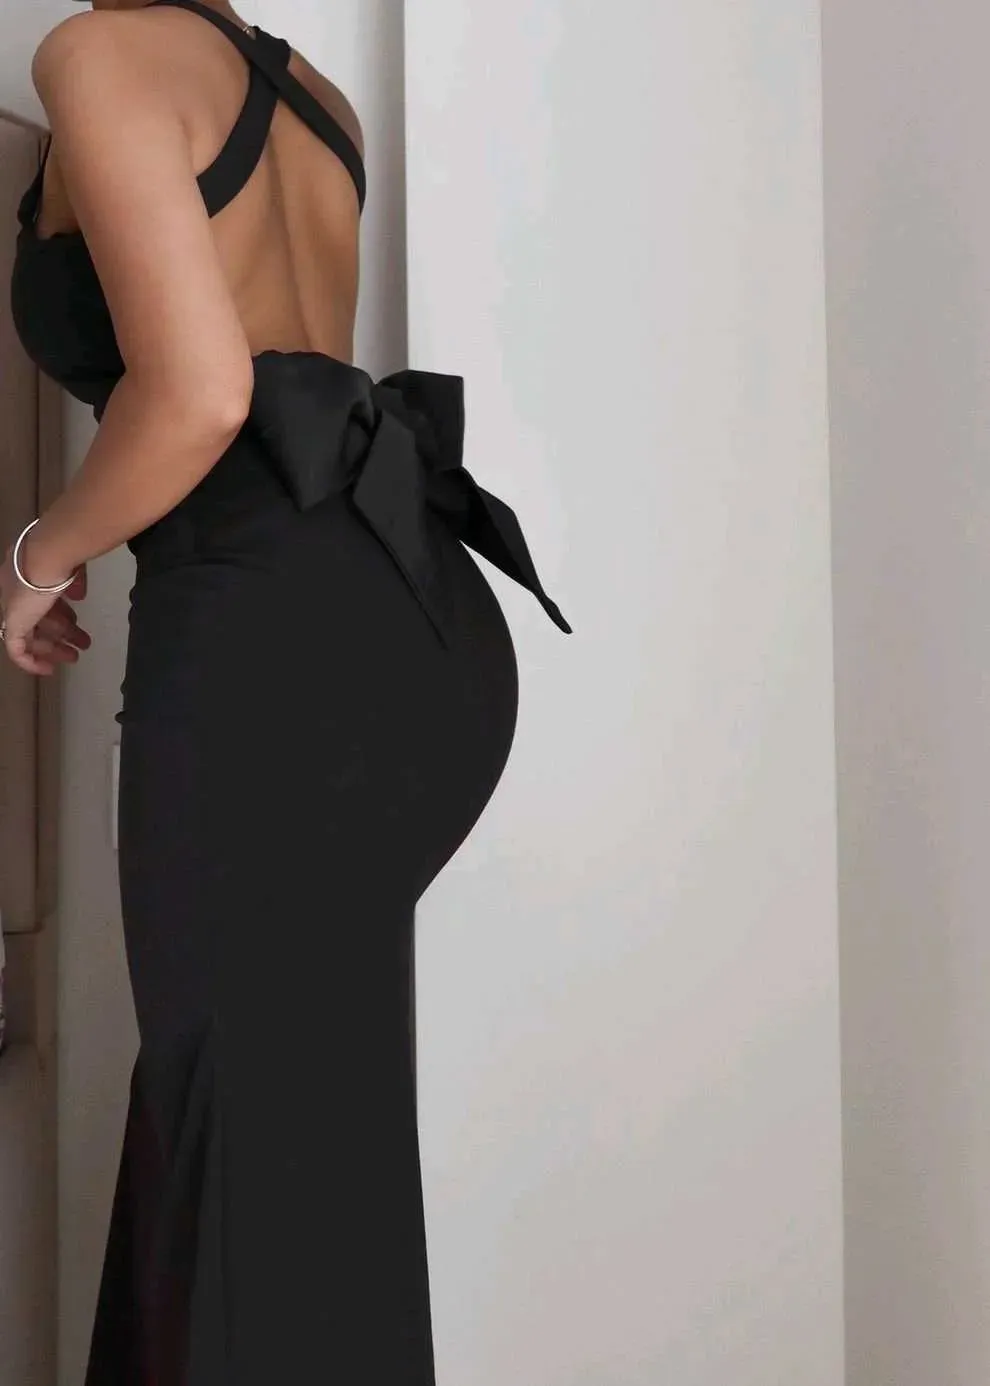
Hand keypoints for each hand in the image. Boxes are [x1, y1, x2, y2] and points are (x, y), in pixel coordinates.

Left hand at [0, 545, 91, 675]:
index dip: (58, 612)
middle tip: (81, 643)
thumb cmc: (60, 556)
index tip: (75, 621)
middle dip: (61, 632)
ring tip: (75, 656)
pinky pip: (17, 651)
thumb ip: (73, 584)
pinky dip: (31, 663)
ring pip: (31, 634)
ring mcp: (11, 609)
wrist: (48, 555)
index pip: (38, 599)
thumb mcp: (71, 571)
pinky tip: (49, 670)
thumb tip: (79, 596)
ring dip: (54, 647)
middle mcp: (12, 592)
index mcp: (23, 574)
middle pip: (36, 618)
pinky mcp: (11, 625)